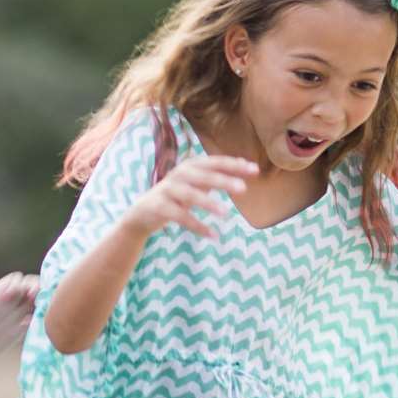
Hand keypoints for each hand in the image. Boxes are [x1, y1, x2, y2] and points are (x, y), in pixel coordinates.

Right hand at [128, 156, 258, 240]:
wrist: (143, 212)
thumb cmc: (176, 195)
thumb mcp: (196, 182)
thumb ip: (216, 174)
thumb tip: (244, 164)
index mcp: (189, 166)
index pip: (214, 162)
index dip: (234, 165)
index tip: (254, 170)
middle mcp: (177, 175)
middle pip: (202, 176)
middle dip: (222, 181)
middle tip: (243, 189)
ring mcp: (166, 191)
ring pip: (189, 195)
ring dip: (207, 203)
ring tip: (225, 213)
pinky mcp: (158, 207)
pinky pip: (179, 217)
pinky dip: (196, 226)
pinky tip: (213, 235)